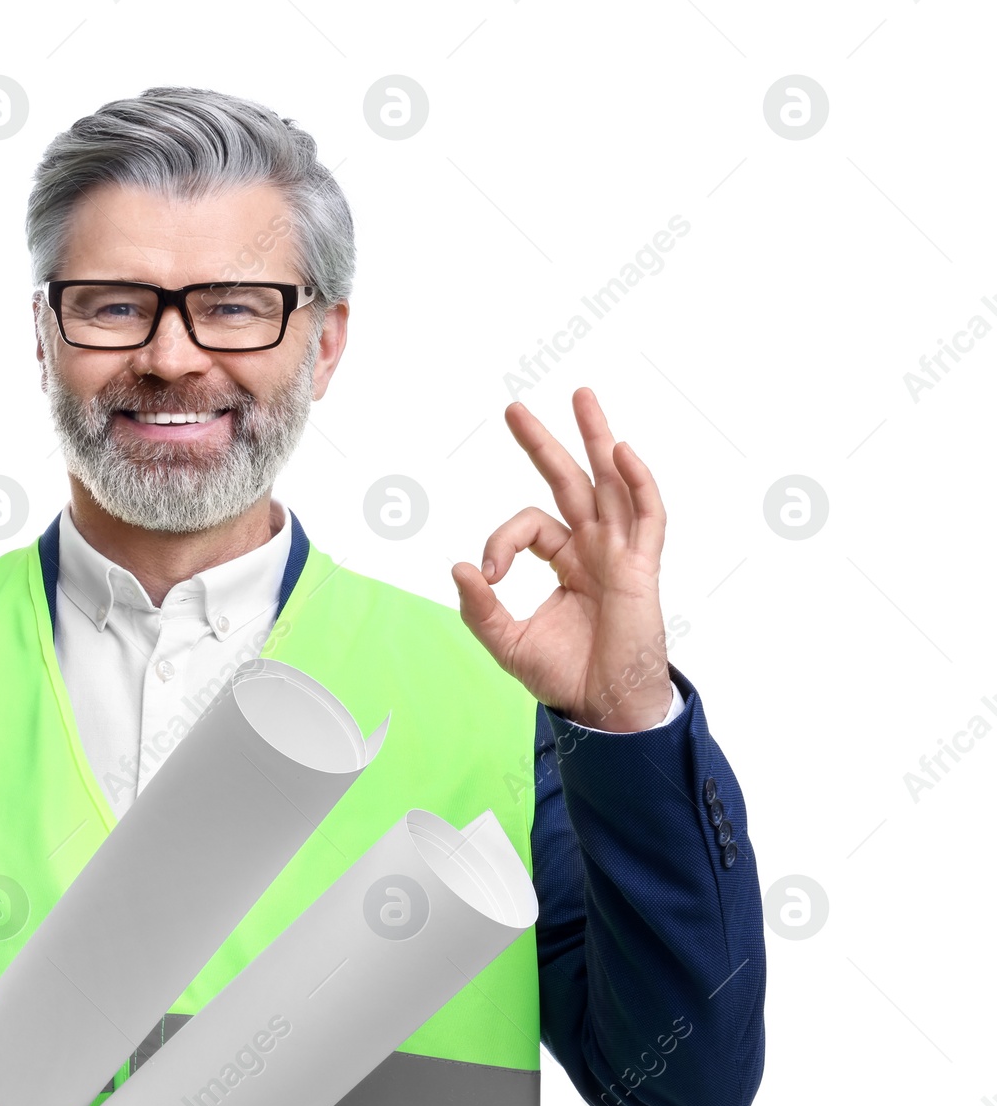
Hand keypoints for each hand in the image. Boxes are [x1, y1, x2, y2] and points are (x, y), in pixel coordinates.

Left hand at [451, 387, 670, 731]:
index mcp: (565, 561)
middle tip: (513, 408)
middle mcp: (594, 549)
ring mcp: (620, 554)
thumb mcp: (506, 641)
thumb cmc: (564, 676)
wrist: (604, 708)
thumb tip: (457, 569)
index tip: (487, 576)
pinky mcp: (641, 569)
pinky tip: (621, 452)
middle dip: (544, 443)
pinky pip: (647, 516)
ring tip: (581, 396)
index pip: (529, 526)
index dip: (500, 541)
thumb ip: (479, 608)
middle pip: (569, 481)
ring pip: (610, 483)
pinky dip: (638, 482)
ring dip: (597, 438)